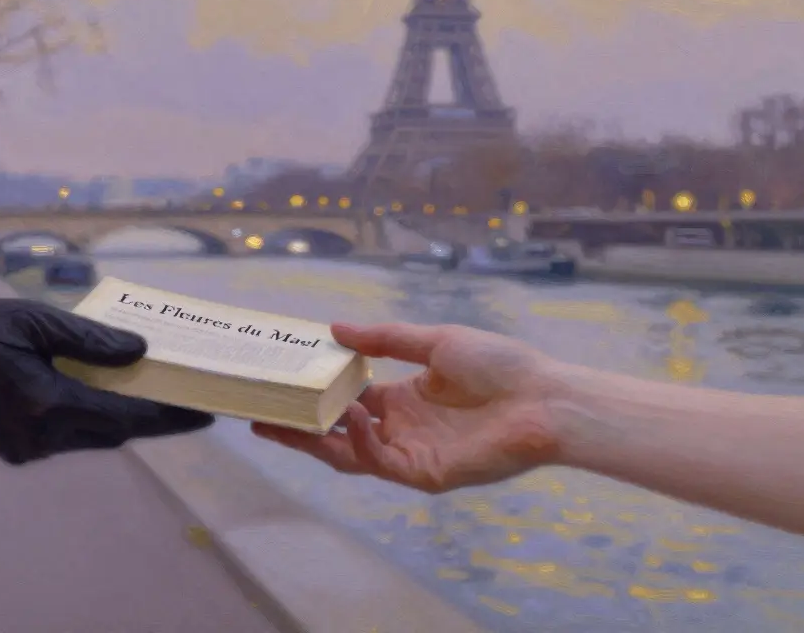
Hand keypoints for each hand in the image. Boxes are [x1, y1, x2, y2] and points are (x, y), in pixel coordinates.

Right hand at [0, 296, 213, 462]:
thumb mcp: (33, 320)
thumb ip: (90, 340)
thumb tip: (141, 353)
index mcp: (49, 402)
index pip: (128, 416)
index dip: (171, 418)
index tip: (207, 414)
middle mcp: (43, 436)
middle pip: (117, 433)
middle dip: (155, 420)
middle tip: (189, 401)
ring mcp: (28, 449)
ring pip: (94, 438)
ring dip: (123, 420)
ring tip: (153, 395)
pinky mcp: (16, 451)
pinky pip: (69, 438)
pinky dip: (92, 420)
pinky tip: (102, 396)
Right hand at [253, 323, 557, 492]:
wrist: (545, 399)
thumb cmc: (500, 366)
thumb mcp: (435, 341)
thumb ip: (384, 338)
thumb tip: (334, 329)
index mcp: (404, 397)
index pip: (347, 400)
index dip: (314, 394)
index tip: (279, 382)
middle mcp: (401, 428)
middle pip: (337, 432)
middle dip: (297, 427)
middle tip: (259, 415)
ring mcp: (410, 453)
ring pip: (348, 453)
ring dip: (315, 438)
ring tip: (280, 421)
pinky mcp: (424, 474)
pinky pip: (379, 462)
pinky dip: (360, 442)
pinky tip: (354, 417)